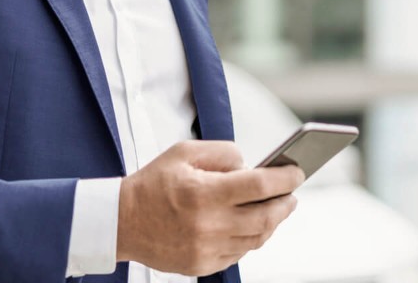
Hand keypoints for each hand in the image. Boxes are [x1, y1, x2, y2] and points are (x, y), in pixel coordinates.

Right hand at [116, 140, 304, 275]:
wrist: (121, 222)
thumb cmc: (153, 183)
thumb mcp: (183, 152)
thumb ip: (222, 152)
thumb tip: (249, 165)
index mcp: (204, 193)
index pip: (259, 185)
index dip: (284, 178)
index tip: (297, 172)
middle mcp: (208, 224)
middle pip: (265, 216)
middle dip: (285, 203)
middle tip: (292, 193)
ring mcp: (206, 249)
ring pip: (256, 238)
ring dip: (272, 222)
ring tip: (277, 208)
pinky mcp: (202, 265)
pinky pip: (239, 253)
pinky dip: (251, 238)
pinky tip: (252, 225)